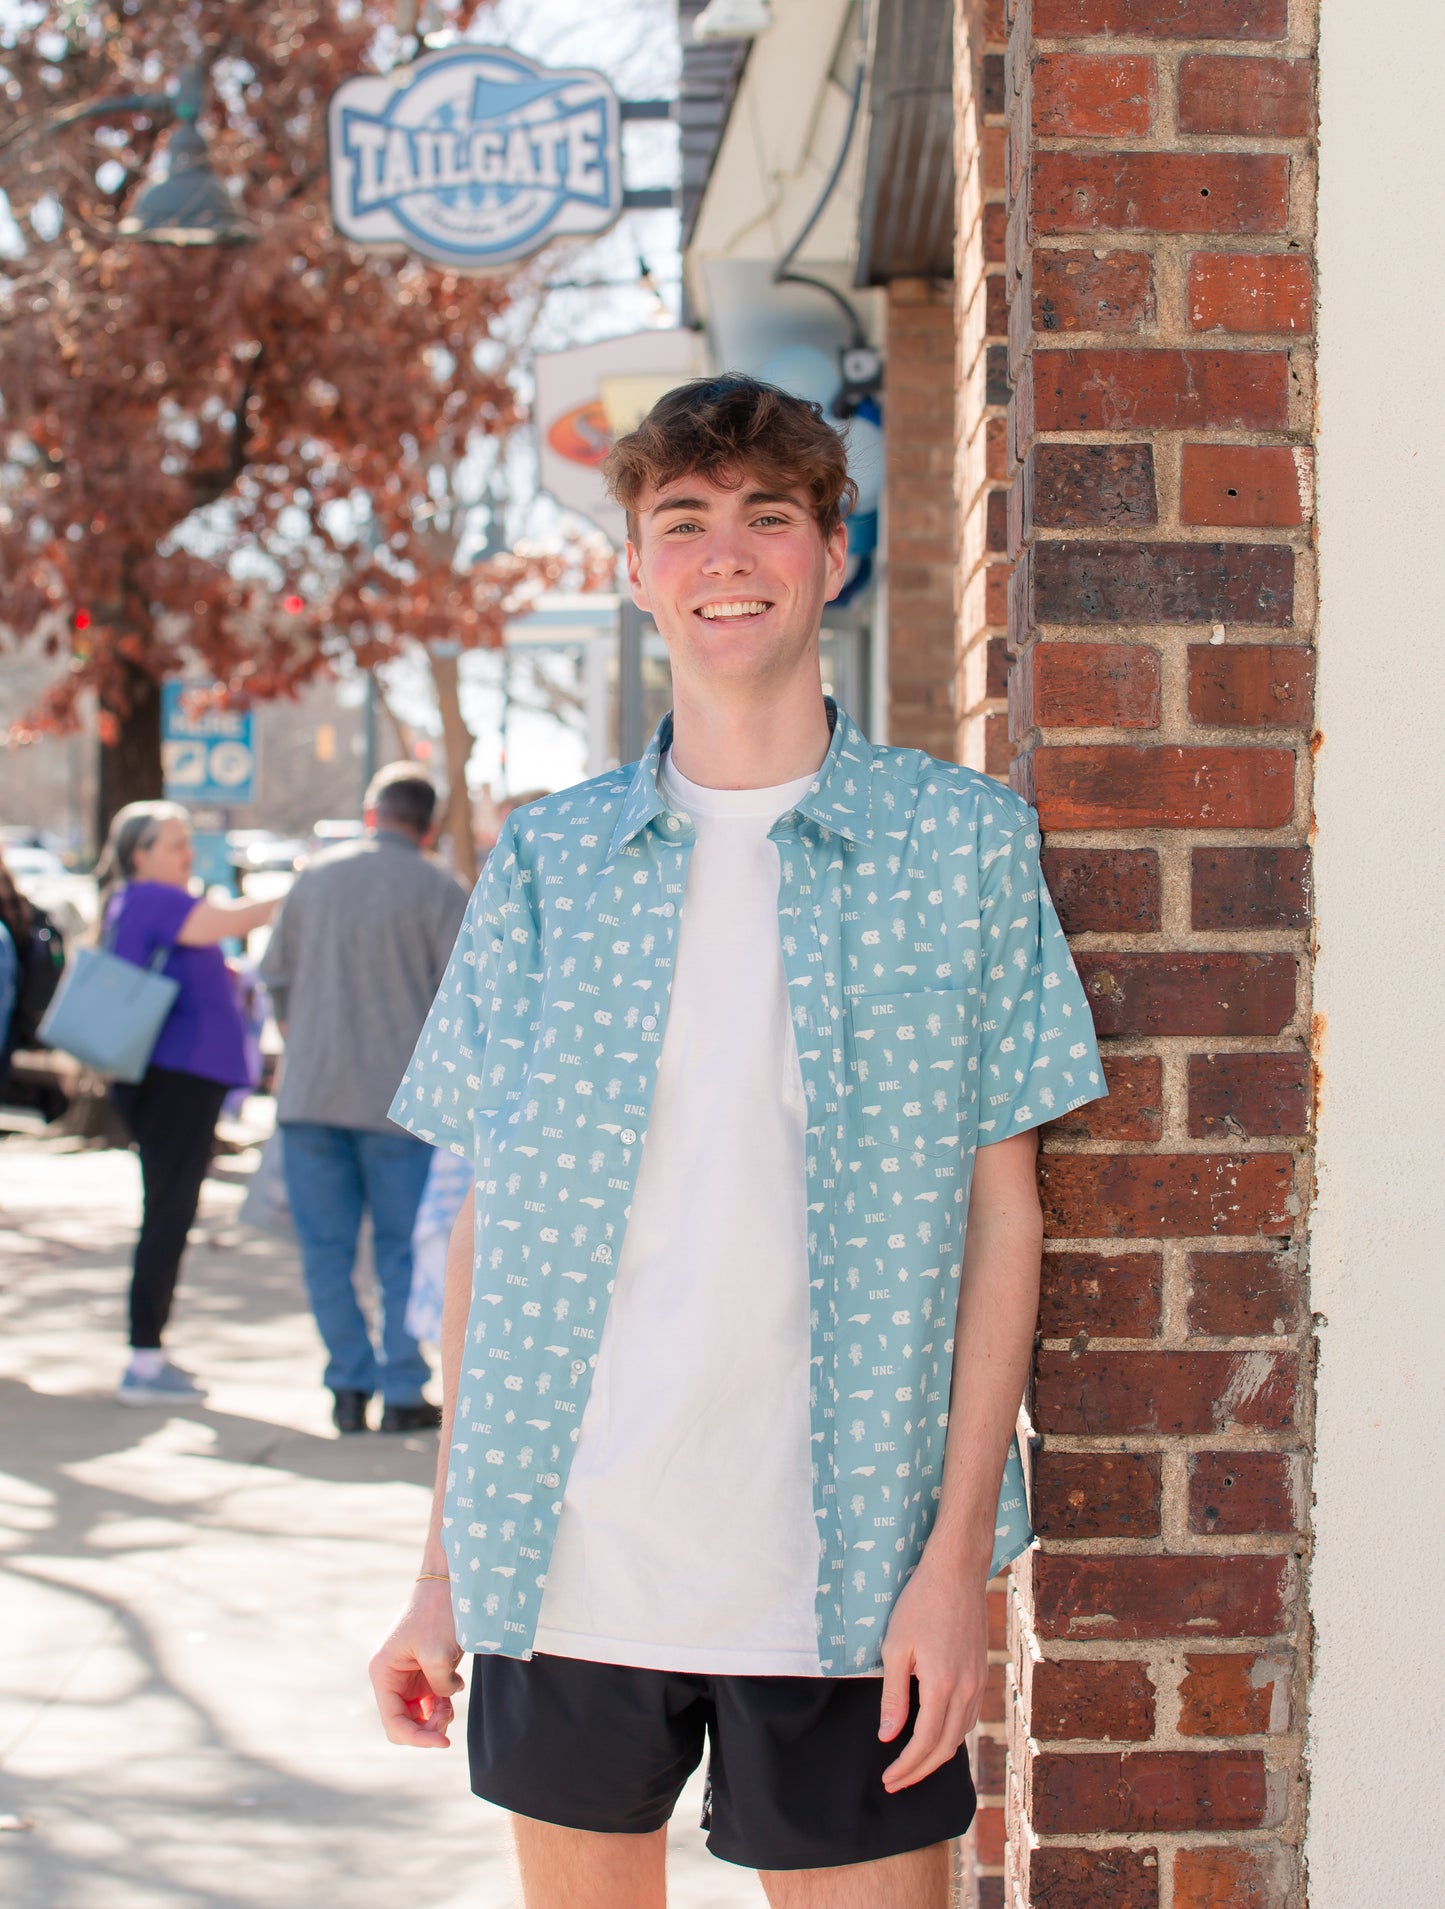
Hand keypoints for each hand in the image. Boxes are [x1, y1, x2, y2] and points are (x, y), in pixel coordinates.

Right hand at [368, 1579, 464, 1748]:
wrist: (451, 1583)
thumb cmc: (439, 1613)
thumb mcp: (439, 1654)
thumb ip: (439, 1687)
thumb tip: (445, 1702)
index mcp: (383, 1673)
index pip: (394, 1722)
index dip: (417, 1738)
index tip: (444, 1742)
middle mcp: (390, 1677)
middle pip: (403, 1723)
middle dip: (425, 1728)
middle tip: (448, 1716)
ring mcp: (406, 1676)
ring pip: (416, 1716)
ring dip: (435, 1718)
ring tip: (450, 1705)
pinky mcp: (422, 1672)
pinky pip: (428, 1702)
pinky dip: (441, 1706)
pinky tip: (452, 1693)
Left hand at [877, 1546, 988, 1791]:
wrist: (956, 1572)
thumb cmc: (919, 1603)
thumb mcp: (895, 1648)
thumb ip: (893, 1696)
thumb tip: (888, 1736)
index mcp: (943, 1685)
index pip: (924, 1743)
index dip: (906, 1767)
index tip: (888, 1779)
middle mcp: (967, 1689)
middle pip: (946, 1747)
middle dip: (920, 1771)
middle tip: (896, 1782)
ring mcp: (979, 1681)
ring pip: (960, 1734)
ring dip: (937, 1756)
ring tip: (912, 1765)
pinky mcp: (982, 1672)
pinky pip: (969, 1716)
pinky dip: (952, 1735)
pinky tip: (935, 1734)